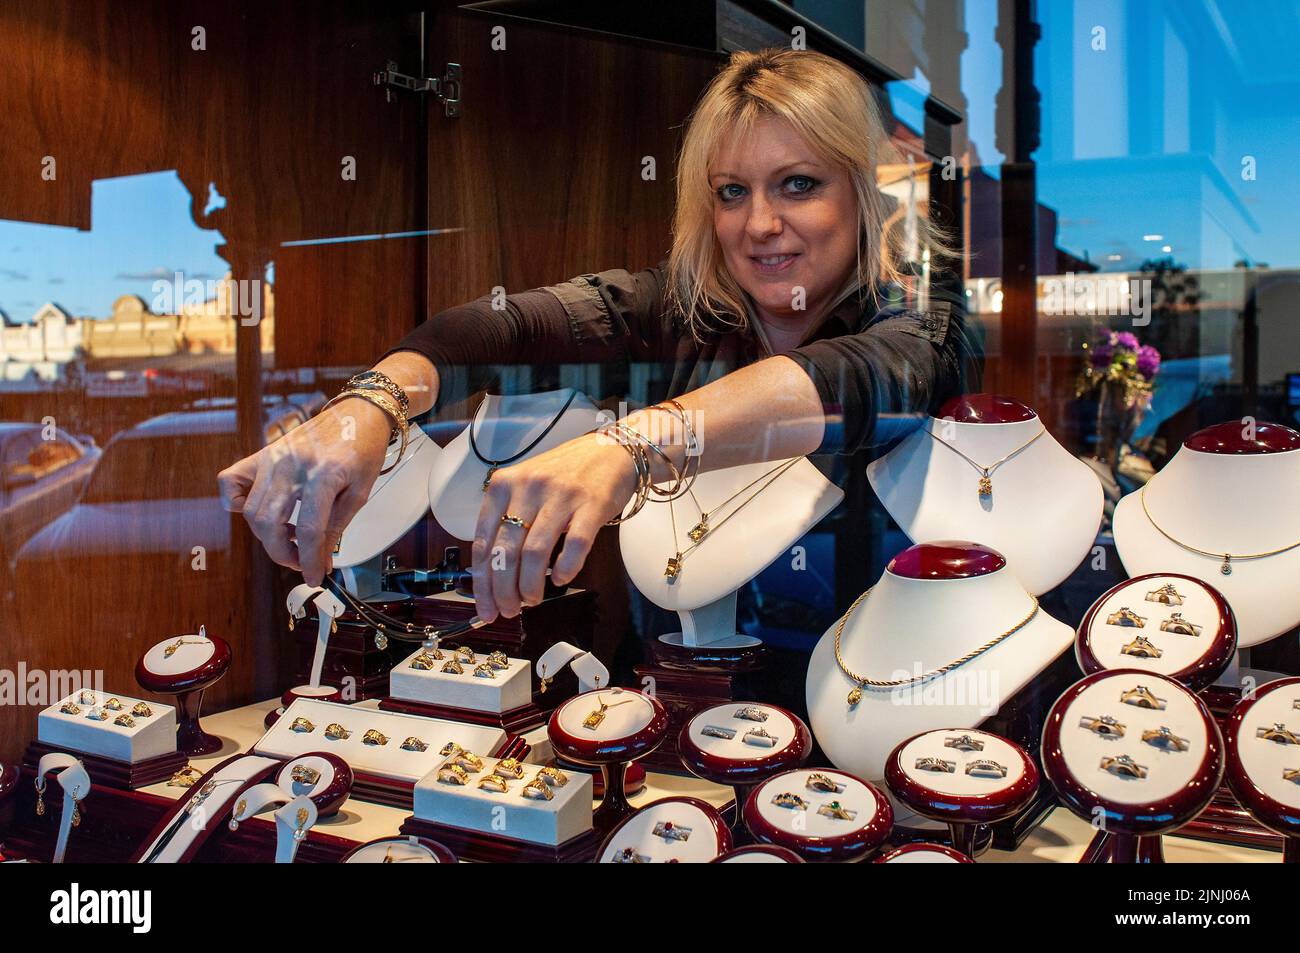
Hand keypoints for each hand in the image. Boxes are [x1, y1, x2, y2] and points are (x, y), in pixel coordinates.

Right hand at [217, 397, 392, 584]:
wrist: (358, 413)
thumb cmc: (363, 451)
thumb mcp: (359, 493)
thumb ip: (336, 528)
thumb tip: (320, 561)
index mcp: (324, 474)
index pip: (308, 531)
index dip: (309, 561)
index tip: (314, 577)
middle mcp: (292, 465)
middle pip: (270, 523)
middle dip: (283, 553)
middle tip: (301, 562)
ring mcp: (272, 457)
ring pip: (251, 510)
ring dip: (267, 536)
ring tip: (291, 538)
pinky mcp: (262, 453)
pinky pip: (231, 481)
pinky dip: (237, 503)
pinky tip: (261, 512)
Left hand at [471, 432, 636, 621]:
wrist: (611, 451)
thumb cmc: (565, 474)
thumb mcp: (525, 486)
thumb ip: (507, 519)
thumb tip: (494, 573)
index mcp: (504, 485)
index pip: (483, 542)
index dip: (482, 583)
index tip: (486, 607)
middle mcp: (528, 488)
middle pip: (506, 552)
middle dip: (504, 591)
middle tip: (509, 610)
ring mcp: (560, 495)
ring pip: (536, 553)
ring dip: (531, 586)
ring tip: (532, 600)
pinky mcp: (591, 504)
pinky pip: (575, 544)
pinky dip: (566, 568)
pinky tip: (561, 579)